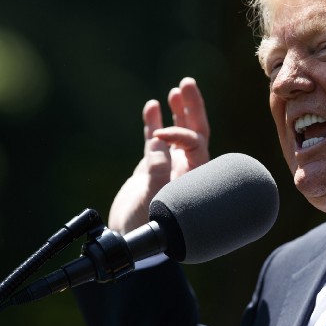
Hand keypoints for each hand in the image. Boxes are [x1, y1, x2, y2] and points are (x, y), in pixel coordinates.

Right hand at [108, 77, 210, 232]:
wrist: (129, 242)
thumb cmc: (146, 228)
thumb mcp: (153, 202)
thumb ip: (157, 174)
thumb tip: (159, 145)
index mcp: (194, 176)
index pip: (195, 143)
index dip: (180, 133)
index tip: (159, 136)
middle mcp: (186, 169)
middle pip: (196, 132)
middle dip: (193, 108)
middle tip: (187, 84)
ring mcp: (169, 167)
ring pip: (178, 133)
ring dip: (178, 111)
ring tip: (176, 90)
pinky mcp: (152, 169)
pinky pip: (156, 141)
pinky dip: (154, 122)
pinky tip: (152, 105)